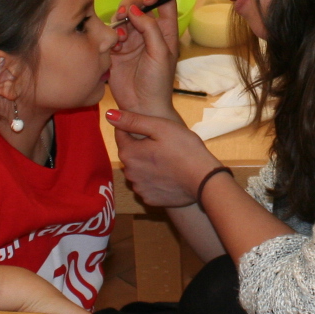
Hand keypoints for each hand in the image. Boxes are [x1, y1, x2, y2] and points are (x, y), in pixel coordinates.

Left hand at [106, 109, 221, 208]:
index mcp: (129, 153)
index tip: (151, 129)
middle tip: (163, 144)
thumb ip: (133, 120)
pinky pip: (146, 184)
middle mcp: (129, 173)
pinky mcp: (149, 199)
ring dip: (146, 164)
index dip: (134, 128)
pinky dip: (153, 179)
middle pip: (130, 153)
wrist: (204, 180)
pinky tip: (168, 175)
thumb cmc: (185, 149)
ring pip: (137, 169)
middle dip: (140, 147)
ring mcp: (139, 188)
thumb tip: (109, 115)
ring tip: (167, 160)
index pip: (121, 134)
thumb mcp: (160, 127)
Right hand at [107, 0, 182, 119]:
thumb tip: (136, 9)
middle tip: (125, 15)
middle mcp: (148, 32)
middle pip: (139, 5)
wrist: (141, 107)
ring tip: (120, 37)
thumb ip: (150, 28)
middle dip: (131, 5)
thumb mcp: (160, 53)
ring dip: (119, 21)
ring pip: (123, 17)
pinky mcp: (116, 49)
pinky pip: (111, 32)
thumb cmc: (157, 83)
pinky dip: (112, 34)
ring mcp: (132, 40)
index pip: (164, 2)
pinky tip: (115, 46)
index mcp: (165, 31)